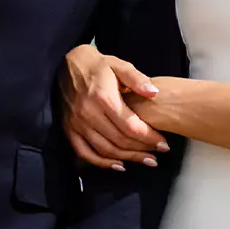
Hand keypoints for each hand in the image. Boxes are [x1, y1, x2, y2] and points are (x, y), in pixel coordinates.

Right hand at [61, 44, 166, 169]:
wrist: (65, 63)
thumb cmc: (97, 65)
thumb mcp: (119, 65)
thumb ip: (137, 79)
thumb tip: (154, 93)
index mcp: (104, 98)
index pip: (131, 126)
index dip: (149, 138)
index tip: (163, 144)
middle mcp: (89, 113)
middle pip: (120, 141)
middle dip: (142, 151)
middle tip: (157, 156)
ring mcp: (77, 123)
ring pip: (105, 149)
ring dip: (127, 158)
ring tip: (145, 161)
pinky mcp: (68, 129)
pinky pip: (84, 152)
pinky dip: (101, 162)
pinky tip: (118, 165)